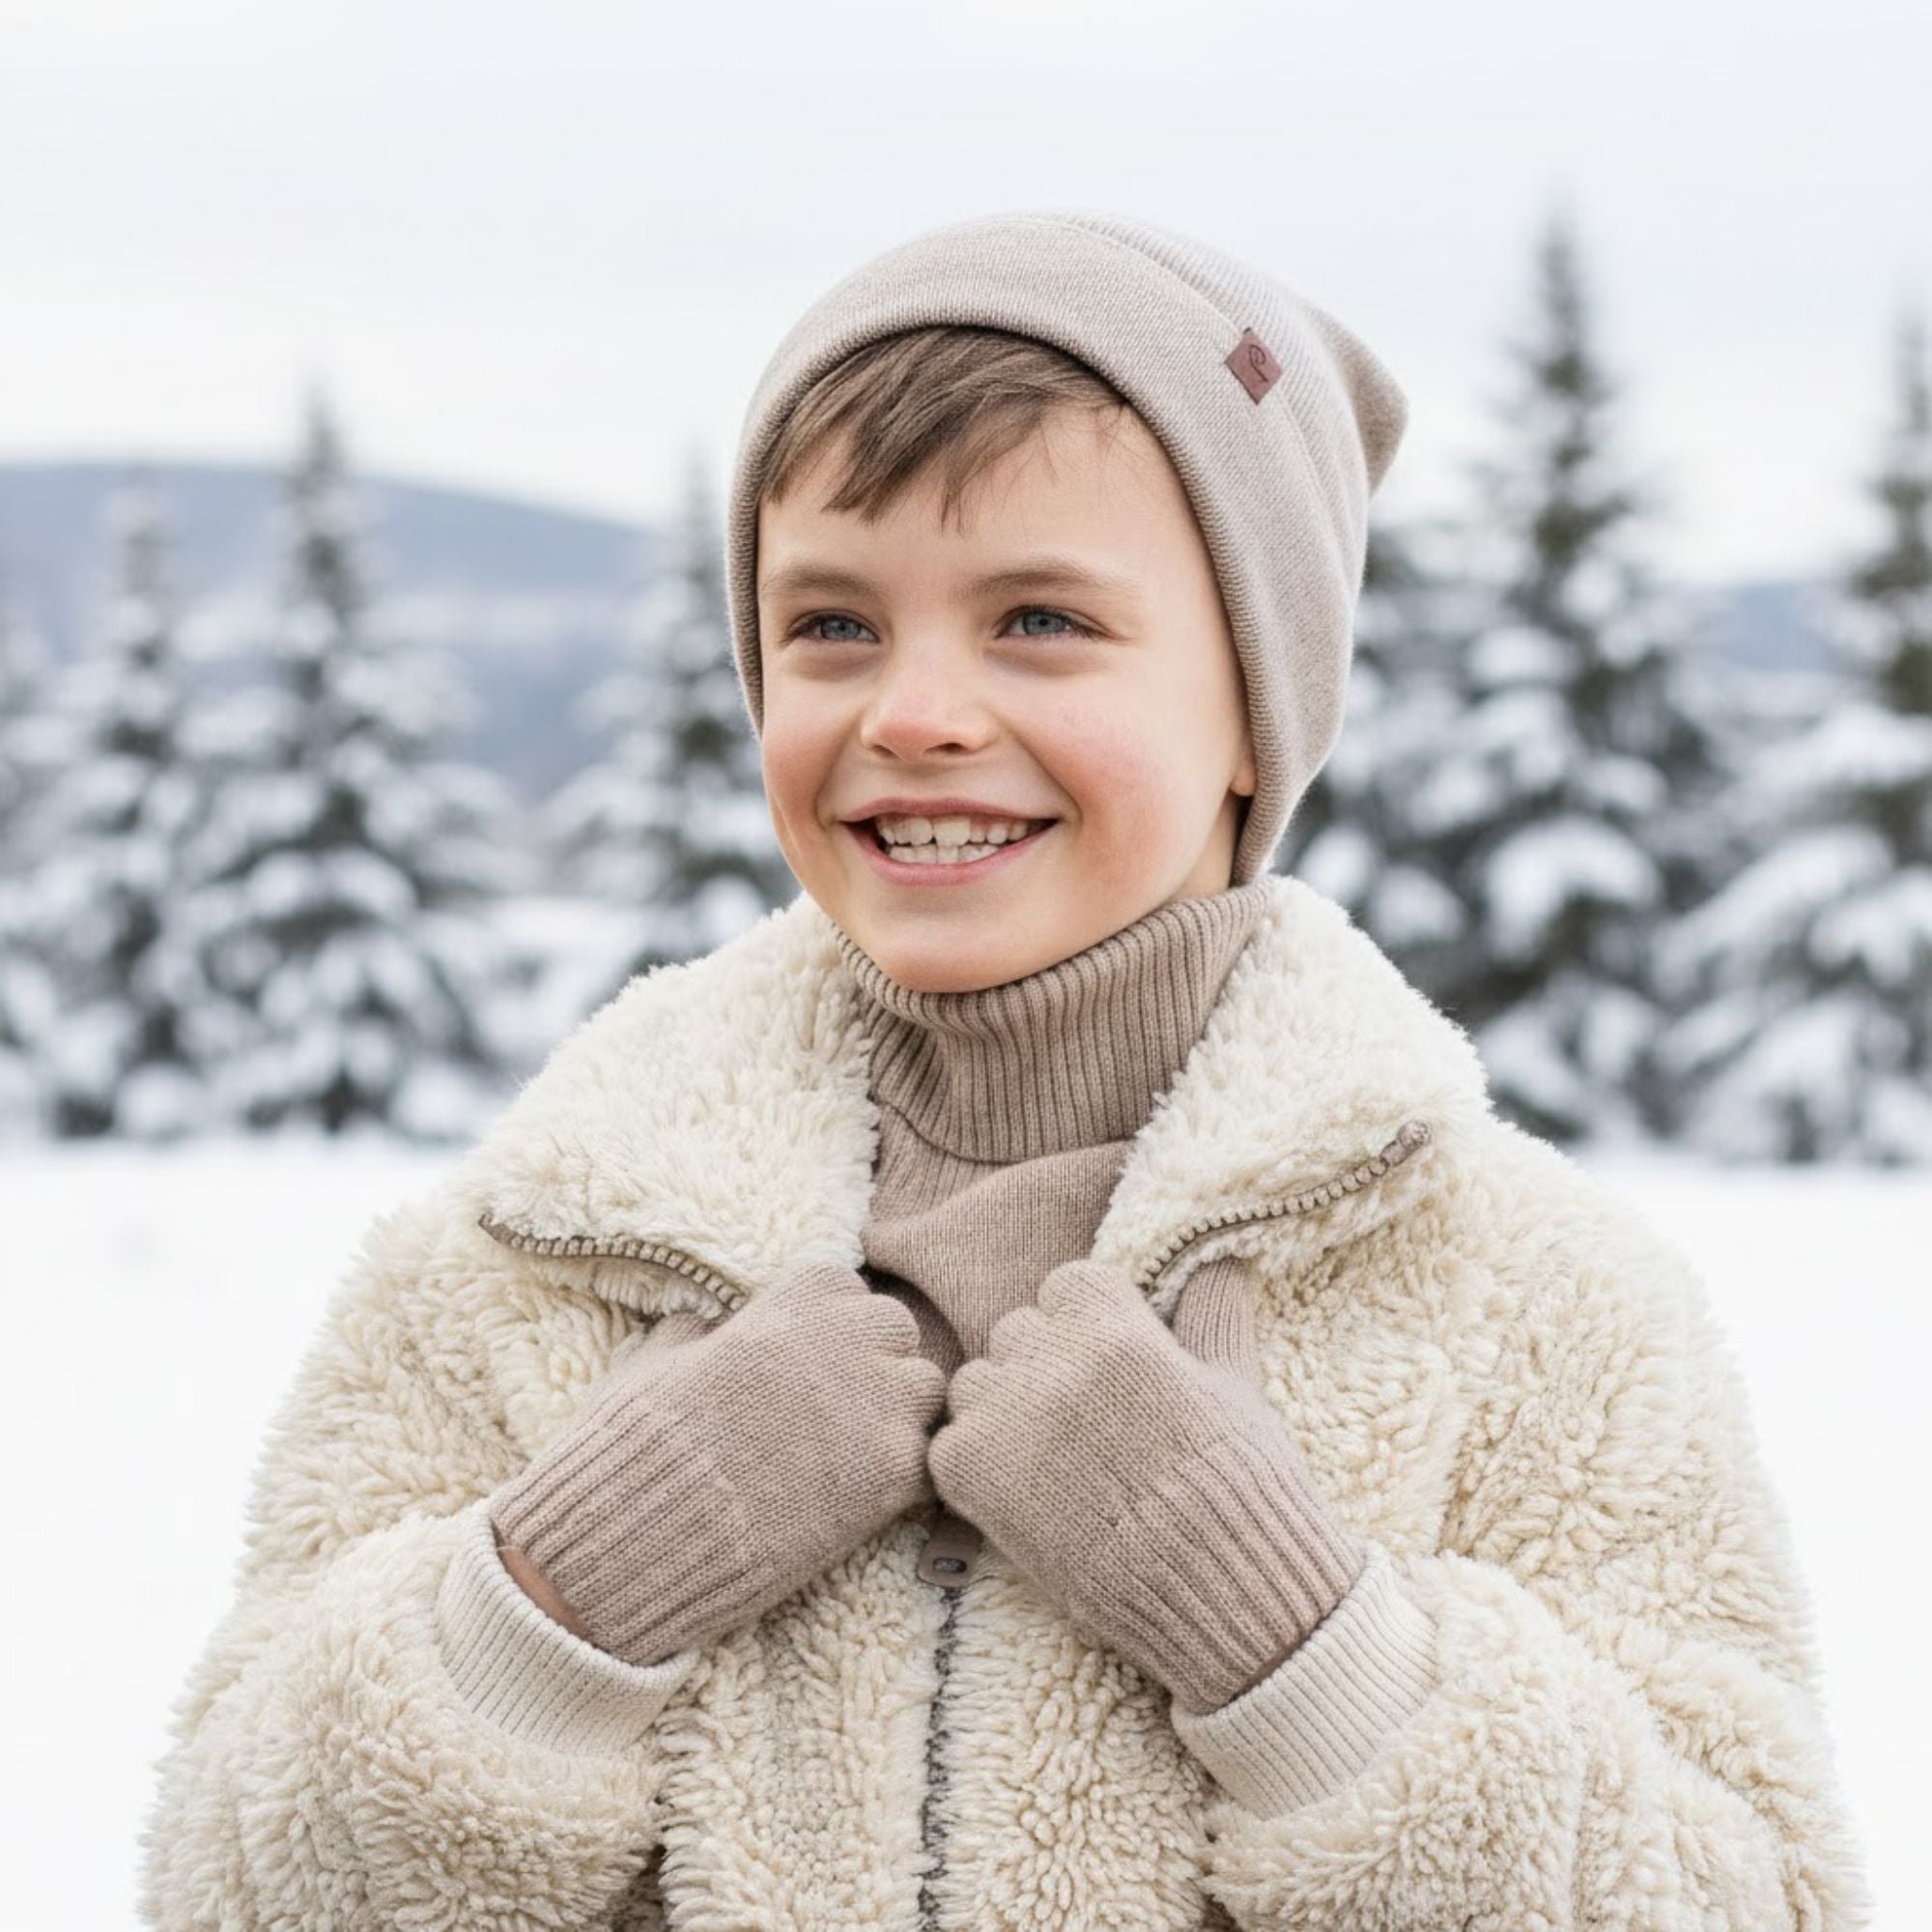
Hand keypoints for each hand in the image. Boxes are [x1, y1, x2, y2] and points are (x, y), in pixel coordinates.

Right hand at [492, 1259, 946, 1666]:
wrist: (632, 1538)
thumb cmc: (635, 1446)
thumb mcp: (658, 1359)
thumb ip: (702, 1330)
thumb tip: (716, 1323)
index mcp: (790, 1302)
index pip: (845, 1288)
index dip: (826, 1328)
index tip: (804, 1362)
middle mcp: (842, 1338)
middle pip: (896, 1330)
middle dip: (873, 1363)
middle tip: (835, 1411)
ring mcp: (874, 1404)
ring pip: (927, 1389)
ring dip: (899, 1417)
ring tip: (851, 1455)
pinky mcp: (890, 1473)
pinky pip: (931, 1459)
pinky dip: (906, 1478)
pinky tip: (863, 1498)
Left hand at [928, 1252, 1365, 1713]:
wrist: (1221, 1594)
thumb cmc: (1240, 1490)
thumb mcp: (1238, 1388)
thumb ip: (1215, 1315)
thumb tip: (1220, 1262)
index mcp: (1117, 1327)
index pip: (1068, 1286)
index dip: (1086, 1328)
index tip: (1109, 1369)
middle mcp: (1054, 1358)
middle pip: (1018, 1332)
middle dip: (1044, 1368)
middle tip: (1086, 1428)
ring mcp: (1007, 1414)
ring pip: (975, 1383)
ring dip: (1002, 1413)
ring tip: (1054, 1467)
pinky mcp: (972, 1474)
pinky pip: (950, 1445)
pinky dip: (978, 1469)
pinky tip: (1027, 1502)